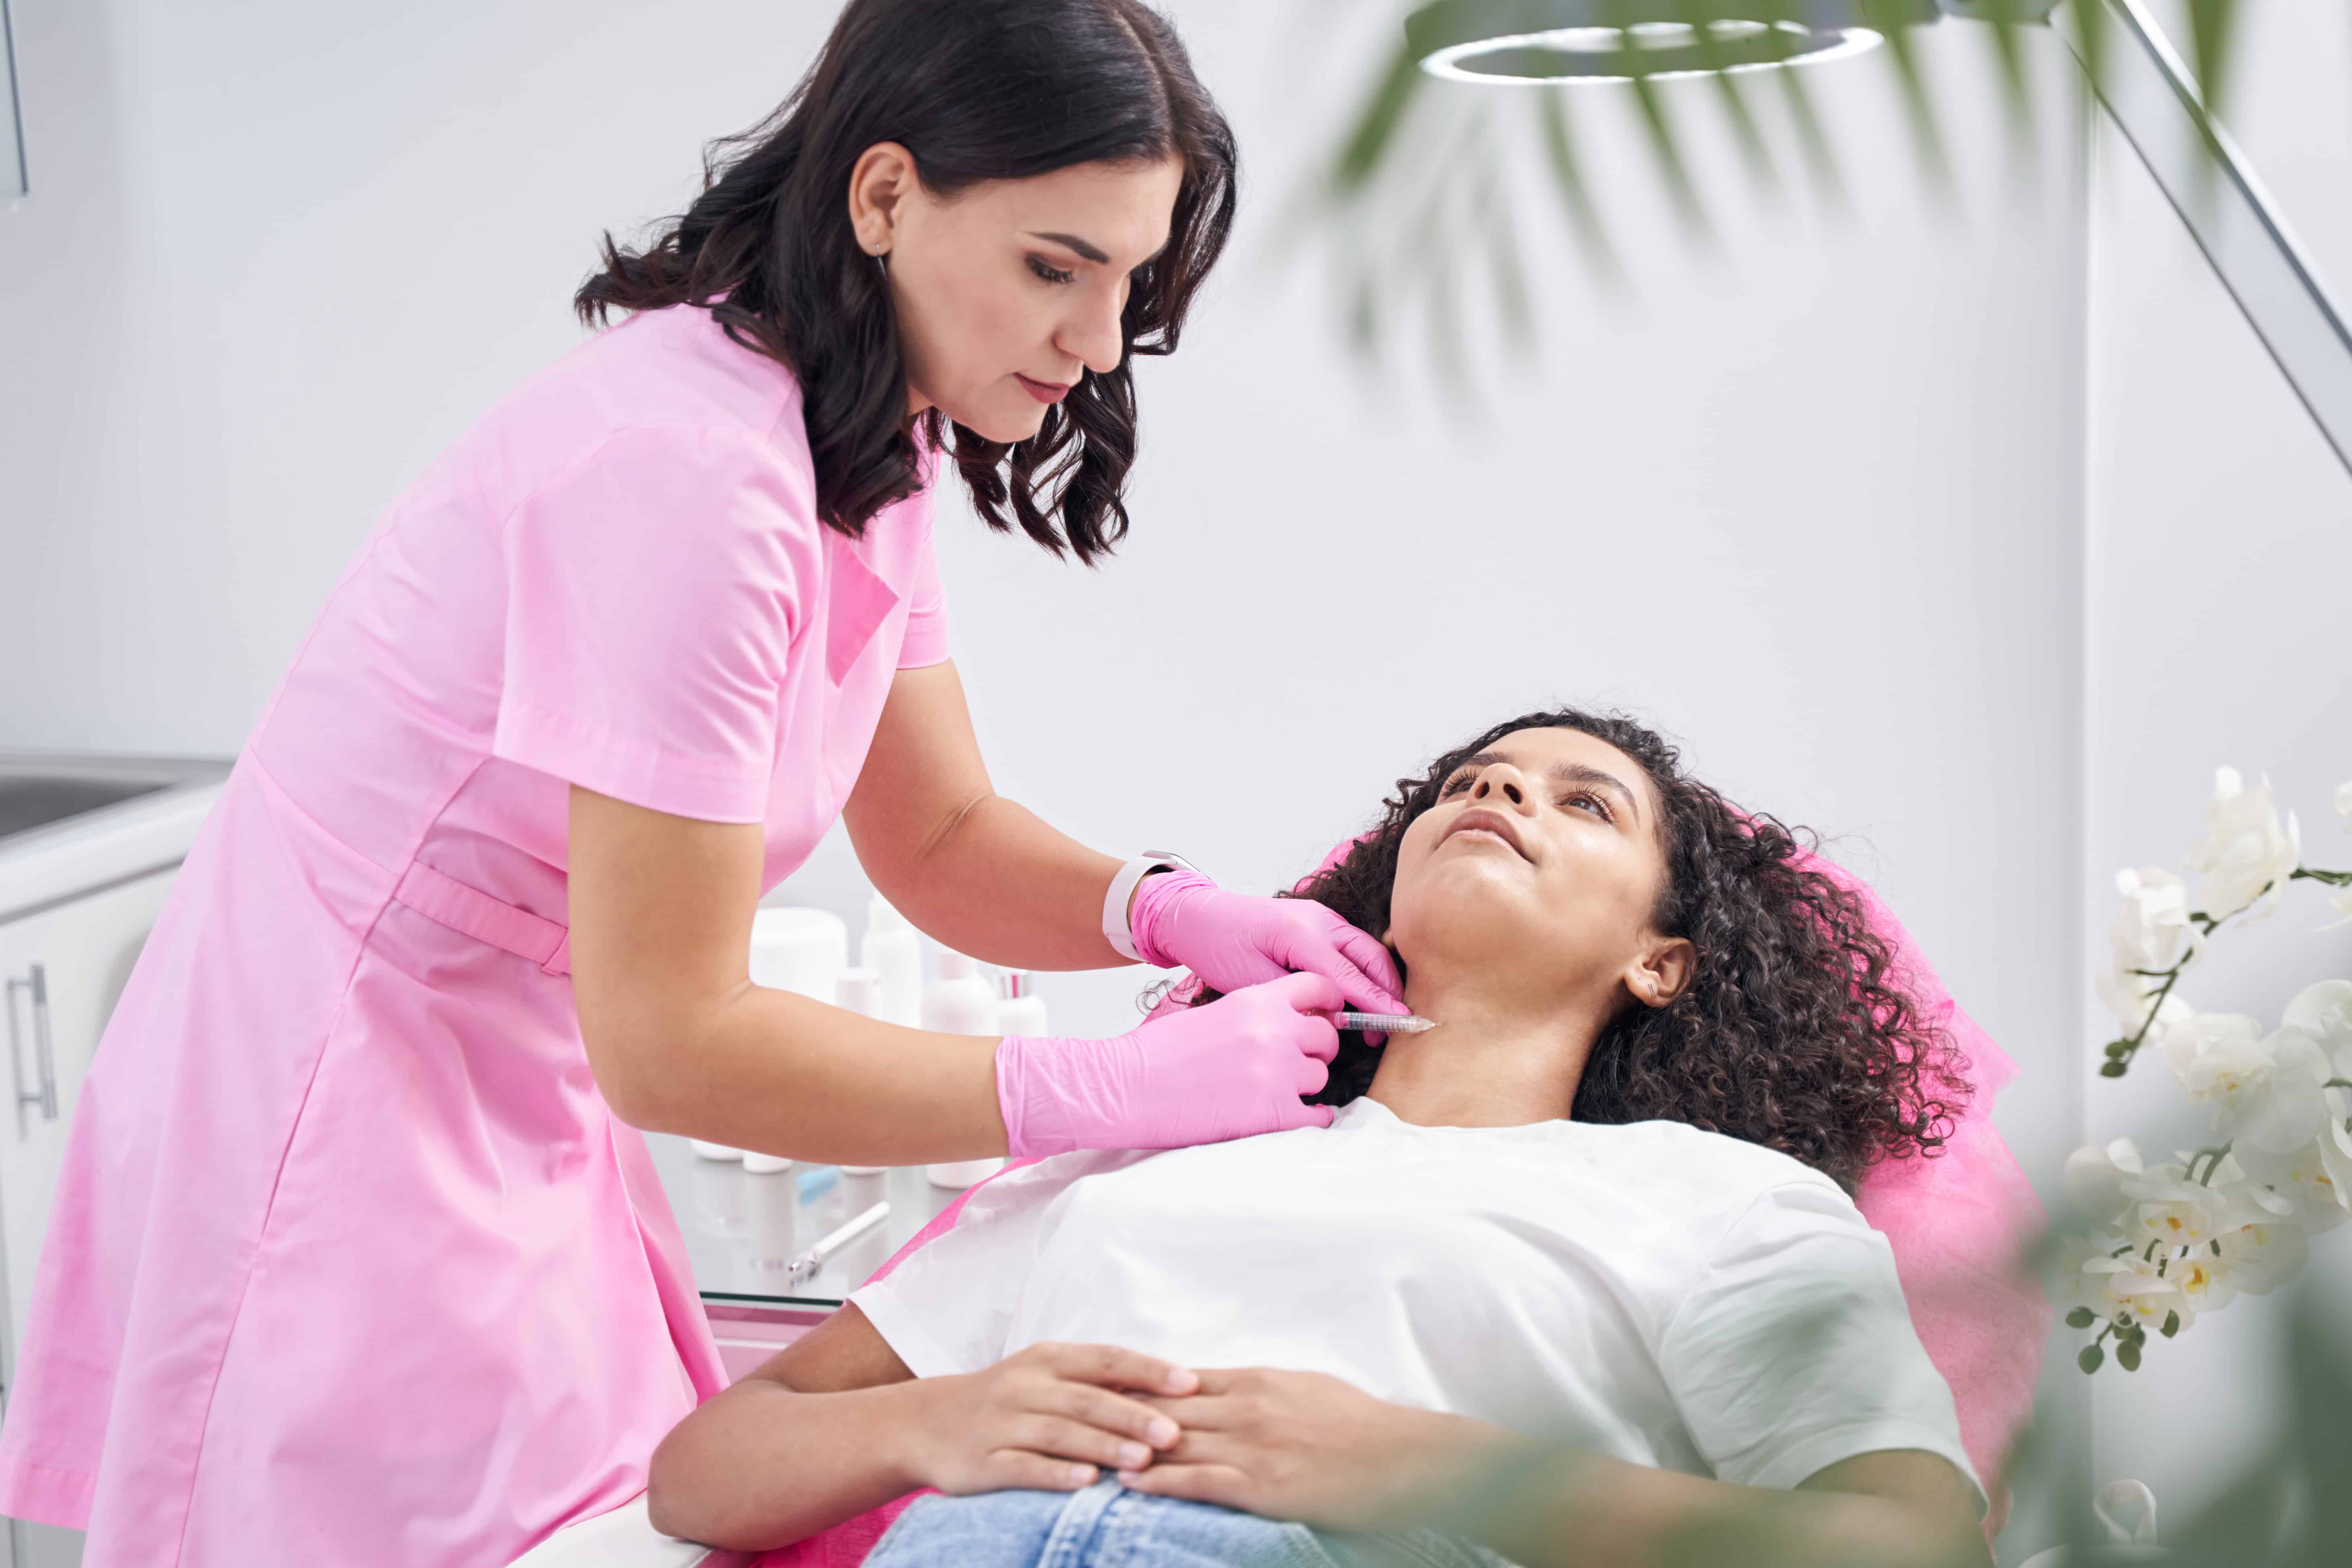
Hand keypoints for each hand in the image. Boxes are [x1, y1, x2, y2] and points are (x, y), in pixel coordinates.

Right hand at [903, 1343, 1194, 1496]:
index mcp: (1048, 1358)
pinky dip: (1054, 1473)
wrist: (926, 1422)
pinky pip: (1022, 1467)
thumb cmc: (1007, 1400)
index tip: (1191, 1384)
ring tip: (1142, 1462)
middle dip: (1133, 1415)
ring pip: (1059, 1433)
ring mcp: (1002, 1423)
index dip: (1149, 1370)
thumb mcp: (1045, 1376)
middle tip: (1174, 1434)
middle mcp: (1025, 1385)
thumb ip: (1096, 1381)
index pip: (1107, 1358)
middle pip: (1087, 1398)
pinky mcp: (983, 1461)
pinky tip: (1085, 1482)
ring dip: (1103, 1446)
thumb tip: (1168, 1392)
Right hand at [995, 972, 1345, 1155]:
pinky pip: (1319, 1115)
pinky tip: (1297, 1118)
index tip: (1326, 1015)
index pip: (1318, 987)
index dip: (1327, 1003)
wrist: (1125, 1089)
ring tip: (1281, 1092)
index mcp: (1254, 1000)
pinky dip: (1313, 1118)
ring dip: (1306, 1085)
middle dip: (1316, 1049)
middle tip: (1298, 1061)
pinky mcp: (1273, 1113)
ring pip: (1321, 1076)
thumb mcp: (1202, 1010)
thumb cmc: (1153, 1053)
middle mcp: (1273, 1031)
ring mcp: (1276, 1072)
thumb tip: (1270, 1015)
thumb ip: (1244, 1010)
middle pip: (1326, 1035)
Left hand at [1118, 1367, 1514, 1533]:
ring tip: (1086, 1450)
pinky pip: (1198, 1481)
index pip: (1182, 1380)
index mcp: (1258, 1381)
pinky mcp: (1261, 1484)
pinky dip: (1158, 1480)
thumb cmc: (1362, 1425)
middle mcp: (1247, 1406)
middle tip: (1075, 1414)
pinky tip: (1128, 1483)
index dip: (1138, 1384)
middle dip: (1119, 1412)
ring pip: (1174, 1441)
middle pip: (1167, 1407)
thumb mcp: (1307, 1390)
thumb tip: (1233, 1389)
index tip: (1101, 1385)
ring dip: (1127, 1446)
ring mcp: (1252, 1445)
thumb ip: (1264, 1391)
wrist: (1404, 1457)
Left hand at [1130, 873, 1405, 1015]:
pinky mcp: (1316, 921)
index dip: (1376, 1002)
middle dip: (1386, 991)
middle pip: (1369, 956)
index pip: (1349, 975)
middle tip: (1392, 1026)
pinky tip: (1359, 996)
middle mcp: (1317, 919)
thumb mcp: (1252, 982)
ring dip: (1377, 981)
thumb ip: (1296, 1000)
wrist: (1197, 916)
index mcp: (1299, 933)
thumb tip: (1332, 1021)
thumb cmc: (1217, 947)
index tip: (1399, 1023)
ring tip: (1379, 1017)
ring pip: (1365, 949)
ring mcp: (1319, 916)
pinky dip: (1362, 970)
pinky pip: (1350, 946)